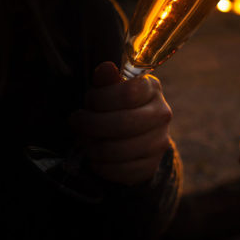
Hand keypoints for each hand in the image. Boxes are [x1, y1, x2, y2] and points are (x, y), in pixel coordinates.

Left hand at [70, 62, 171, 185]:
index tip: (87, 103)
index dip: (99, 99)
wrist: (138, 135)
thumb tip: (106, 68)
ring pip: (119, 150)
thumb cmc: (117, 106)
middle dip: (91, 125)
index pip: (126, 93)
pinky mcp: (152, 165)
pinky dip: (101, 167)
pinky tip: (95, 158)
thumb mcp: (111, 89)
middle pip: (122, 124)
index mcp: (152, 89)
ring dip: (93, 148)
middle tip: (76, 123)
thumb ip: (107, 80)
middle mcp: (162, 114)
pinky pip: (121, 172)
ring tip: (84, 141)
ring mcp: (160, 142)